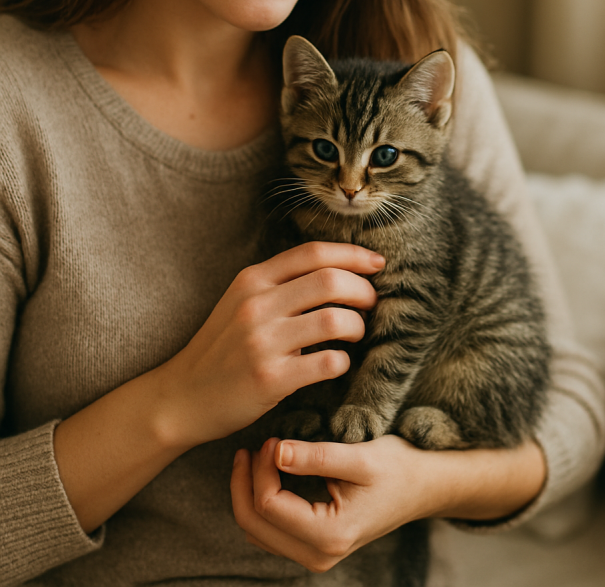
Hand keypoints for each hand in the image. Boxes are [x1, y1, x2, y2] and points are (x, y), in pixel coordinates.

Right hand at [155, 242, 383, 448]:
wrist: (182, 396)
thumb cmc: (222, 348)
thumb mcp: (241, 302)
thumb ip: (280, 283)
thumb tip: (338, 270)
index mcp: (253, 279)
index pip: (313, 253)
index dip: (353, 254)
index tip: (377, 263)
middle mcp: (257, 304)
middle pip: (330, 280)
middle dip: (363, 290)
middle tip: (371, 303)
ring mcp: (262, 341)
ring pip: (335, 319)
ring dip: (357, 326)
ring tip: (355, 333)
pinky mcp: (270, 378)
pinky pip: (327, 362)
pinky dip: (342, 362)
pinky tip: (337, 364)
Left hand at [230, 435, 437, 571]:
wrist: (425, 487)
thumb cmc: (398, 468)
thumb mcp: (359, 457)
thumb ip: (316, 456)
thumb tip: (275, 451)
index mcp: (330, 535)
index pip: (269, 505)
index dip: (261, 469)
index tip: (272, 438)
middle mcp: (319, 555)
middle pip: (254, 524)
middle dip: (245, 483)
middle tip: (253, 447)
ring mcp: (316, 556)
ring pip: (257, 531)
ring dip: (249, 494)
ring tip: (260, 457)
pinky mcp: (315, 547)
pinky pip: (270, 532)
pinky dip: (262, 504)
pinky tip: (271, 474)